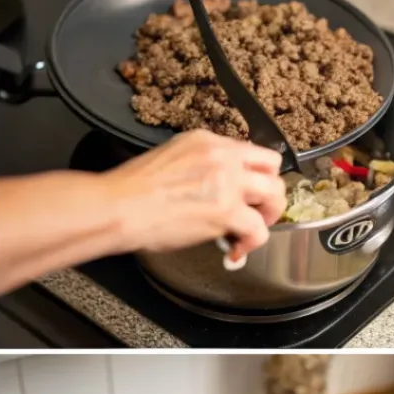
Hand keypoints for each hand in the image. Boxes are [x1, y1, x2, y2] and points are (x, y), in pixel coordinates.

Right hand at [105, 130, 285, 258]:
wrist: (118, 207)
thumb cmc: (129, 191)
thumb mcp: (167, 160)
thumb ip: (195, 168)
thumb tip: (207, 192)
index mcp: (206, 141)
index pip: (249, 151)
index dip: (253, 175)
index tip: (248, 192)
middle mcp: (223, 156)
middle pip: (272, 168)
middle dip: (269, 193)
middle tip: (258, 211)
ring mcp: (228, 182)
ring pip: (274, 194)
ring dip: (268, 215)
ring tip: (252, 231)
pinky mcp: (227, 211)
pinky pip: (258, 229)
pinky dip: (252, 244)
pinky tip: (236, 251)